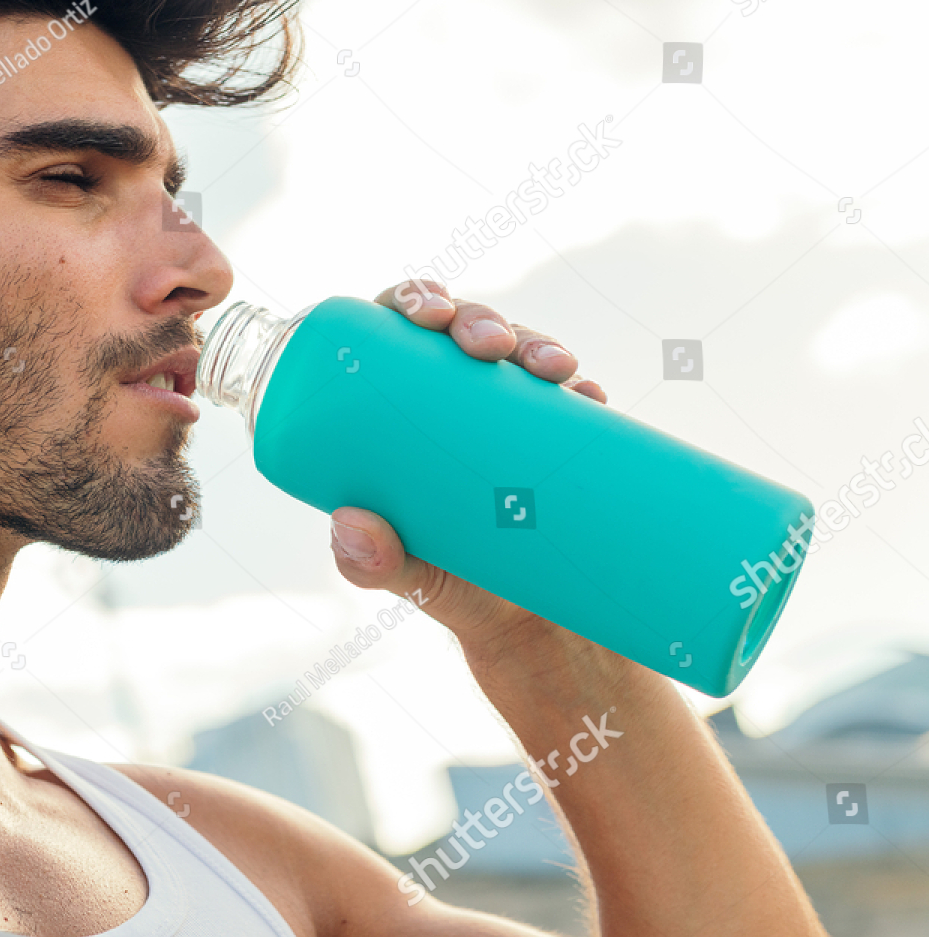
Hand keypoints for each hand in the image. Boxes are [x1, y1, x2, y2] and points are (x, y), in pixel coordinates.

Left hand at [327, 277, 607, 647]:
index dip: (410, 302)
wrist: (536, 632)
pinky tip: (587, 393)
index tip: (424, 313)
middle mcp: (461, 407)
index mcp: (406, 416)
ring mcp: (517, 420)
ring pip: (523, 355)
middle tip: (488, 344)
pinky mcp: (568, 443)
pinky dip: (583, 389)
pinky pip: (576, 400)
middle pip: (463, 333)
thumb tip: (350, 524)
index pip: (400, 337)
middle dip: (478, 318)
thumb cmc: (454, 589)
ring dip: (536, 344)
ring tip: (552, 368)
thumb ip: (372, 563)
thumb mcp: (406, 579)